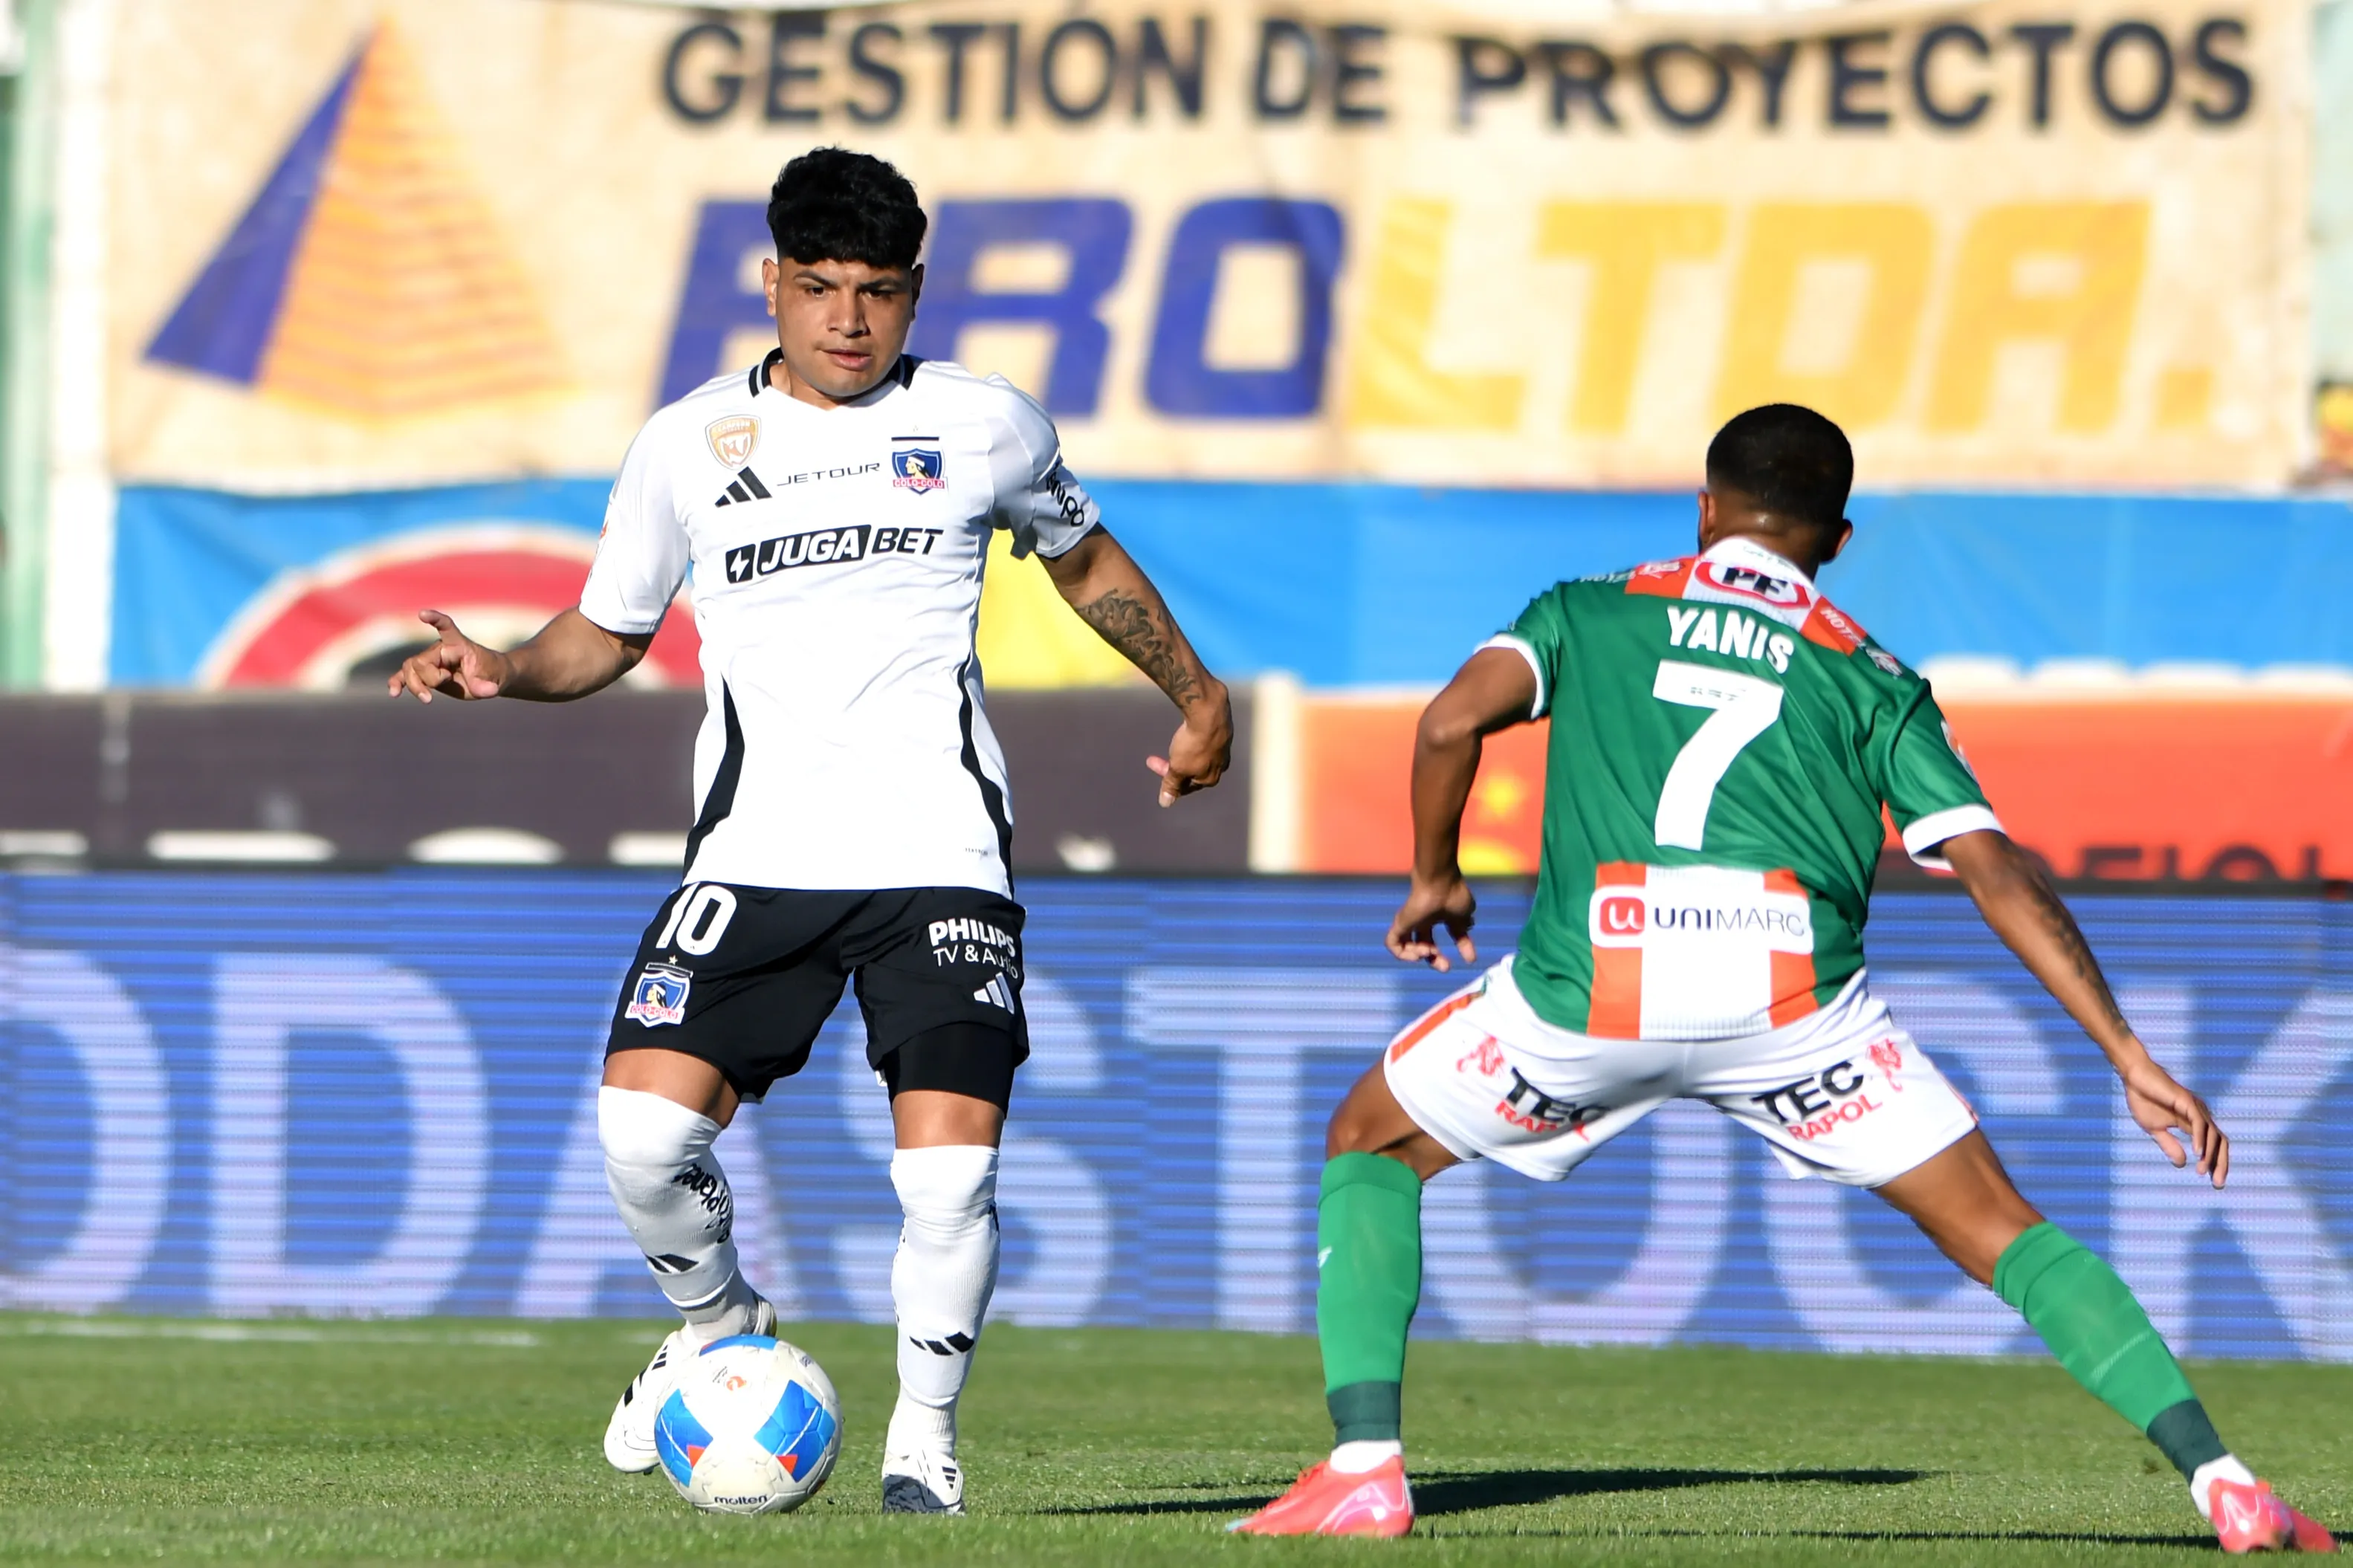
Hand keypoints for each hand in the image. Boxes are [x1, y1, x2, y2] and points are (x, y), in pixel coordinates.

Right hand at [387, 610, 509, 702]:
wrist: (488, 680)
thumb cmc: (491, 674)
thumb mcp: (495, 680)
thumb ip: (487, 686)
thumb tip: (488, 691)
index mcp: (459, 645)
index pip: (446, 627)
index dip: (435, 619)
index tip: (422, 614)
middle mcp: (441, 650)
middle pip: (421, 660)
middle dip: (430, 678)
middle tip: (448, 682)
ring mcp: (431, 662)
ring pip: (410, 668)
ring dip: (415, 685)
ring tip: (428, 700)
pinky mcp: (425, 674)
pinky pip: (405, 675)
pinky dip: (398, 683)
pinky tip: (394, 694)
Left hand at [1146, 691, 1231, 807]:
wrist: (1209, 713)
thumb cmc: (1193, 744)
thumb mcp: (1178, 768)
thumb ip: (1171, 785)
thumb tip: (1165, 803)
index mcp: (1210, 778)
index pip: (1187, 787)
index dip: (1169, 782)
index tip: (1155, 769)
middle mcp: (1220, 765)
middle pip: (1192, 772)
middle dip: (1172, 767)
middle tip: (1154, 759)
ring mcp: (1223, 747)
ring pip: (1199, 756)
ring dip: (1183, 754)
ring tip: (1173, 747)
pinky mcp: (1222, 731)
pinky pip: (1204, 742)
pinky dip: (1193, 742)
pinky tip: (1186, 735)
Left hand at [1387, 873, 1476, 971]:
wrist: (1439, 881)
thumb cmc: (1452, 894)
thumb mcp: (1463, 917)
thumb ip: (1464, 933)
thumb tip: (1469, 946)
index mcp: (1439, 916)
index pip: (1448, 935)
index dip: (1460, 948)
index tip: (1470, 959)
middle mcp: (1422, 920)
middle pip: (1424, 945)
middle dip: (1435, 959)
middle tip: (1446, 967)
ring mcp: (1409, 921)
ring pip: (1407, 947)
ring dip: (1419, 956)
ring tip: (1428, 952)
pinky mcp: (1399, 922)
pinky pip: (1393, 944)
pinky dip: (1403, 954)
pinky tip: (1418, 953)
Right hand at [2119, 1053, 2227, 1187]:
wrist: (2134, 1077)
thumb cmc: (2143, 1099)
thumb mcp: (2155, 1129)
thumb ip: (2169, 1145)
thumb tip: (2182, 1164)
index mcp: (2193, 1123)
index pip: (2213, 1146)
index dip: (2216, 1164)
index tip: (2214, 1182)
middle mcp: (2200, 1115)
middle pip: (2220, 1142)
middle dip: (2221, 1164)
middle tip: (2218, 1184)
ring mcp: (2196, 1108)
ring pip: (2212, 1135)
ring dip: (2210, 1155)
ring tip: (2202, 1171)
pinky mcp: (2187, 1101)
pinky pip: (2199, 1123)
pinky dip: (2200, 1139)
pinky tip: (2197, 1153)